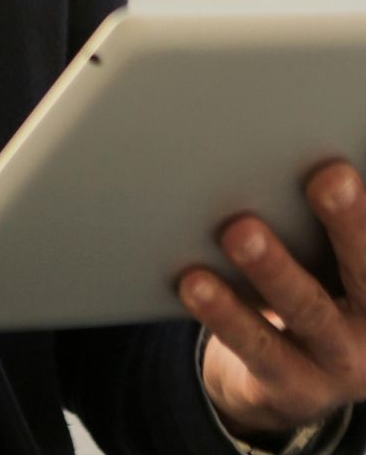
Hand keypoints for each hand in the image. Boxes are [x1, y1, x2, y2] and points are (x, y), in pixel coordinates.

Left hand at [179, 160, 365, 439]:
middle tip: (327, 177)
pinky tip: (194, 282)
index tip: (354, 165)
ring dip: (273, 267)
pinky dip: (226, 313)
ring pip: (308, 310)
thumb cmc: (317, 290)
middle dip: (349, 223)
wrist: (295, 380)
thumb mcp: (335, 264)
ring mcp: (340, 362)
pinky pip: (258, 348)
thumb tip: (318, 157)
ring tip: (239, 230)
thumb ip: (333, 228)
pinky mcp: (294, 386)